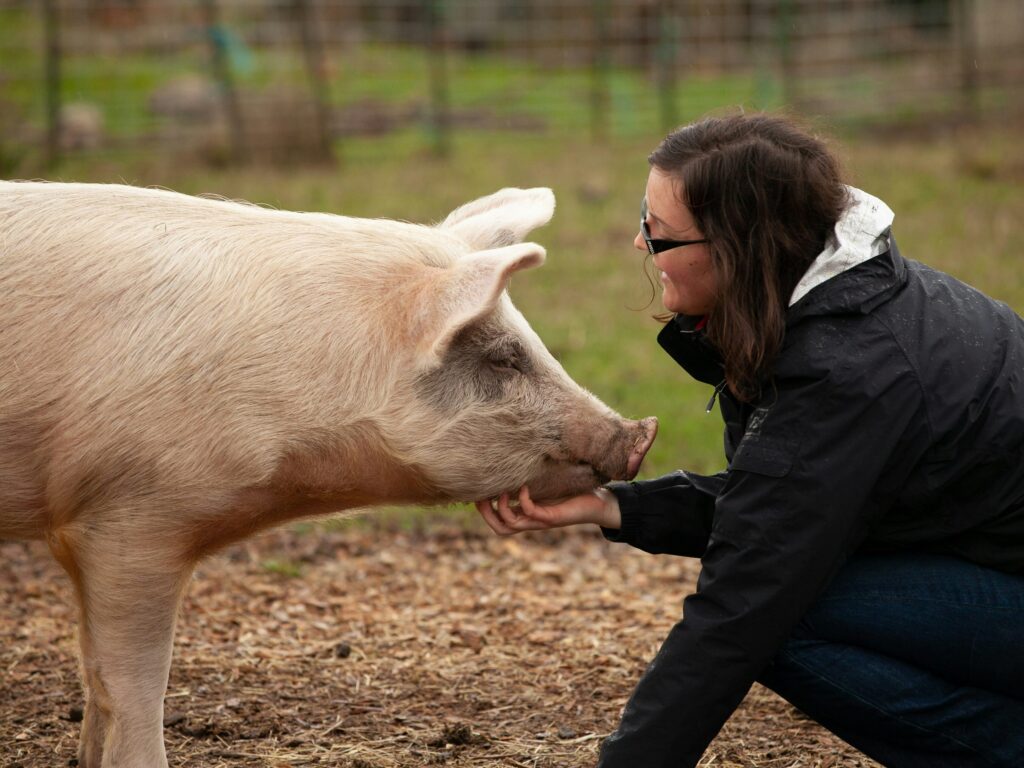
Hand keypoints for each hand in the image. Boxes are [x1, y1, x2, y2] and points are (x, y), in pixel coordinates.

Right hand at [474, 485, 620, 535]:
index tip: (476, 492)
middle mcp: (532, 521)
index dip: (484, 510)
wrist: (600, 503)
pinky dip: (523, 501)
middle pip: (499, 528)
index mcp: (528, 514)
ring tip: (500, 491)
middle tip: (479, 497)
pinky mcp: (552, 517)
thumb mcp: (548, 483)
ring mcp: (541, 520)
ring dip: (501, 509)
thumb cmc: (574, 491)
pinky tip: (523, 487)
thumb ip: (533, 477)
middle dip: (486, 514)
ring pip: (511, 525)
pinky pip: (531, 513)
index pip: (498, 520)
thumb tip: (516, 458)